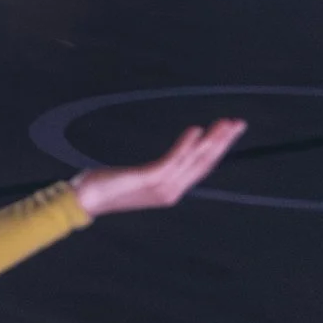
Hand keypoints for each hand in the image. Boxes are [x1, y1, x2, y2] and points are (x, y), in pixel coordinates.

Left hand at [71, 118, 246, 214]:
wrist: (84, 199)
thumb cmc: (105, 186)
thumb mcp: (137, 179)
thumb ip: (155, 172)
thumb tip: (167, 162)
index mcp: (171, 189)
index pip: (201, 166)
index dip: (217, 148)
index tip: (229, 130)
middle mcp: (172, 190)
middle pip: (204, 163)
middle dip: (223, 142)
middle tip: (239, 123)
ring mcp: (162, 186)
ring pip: (194, 160)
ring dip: (211, 140)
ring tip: (224, 124)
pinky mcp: (148, 179)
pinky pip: (172, 160)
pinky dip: (185, 145)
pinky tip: (195, 130)